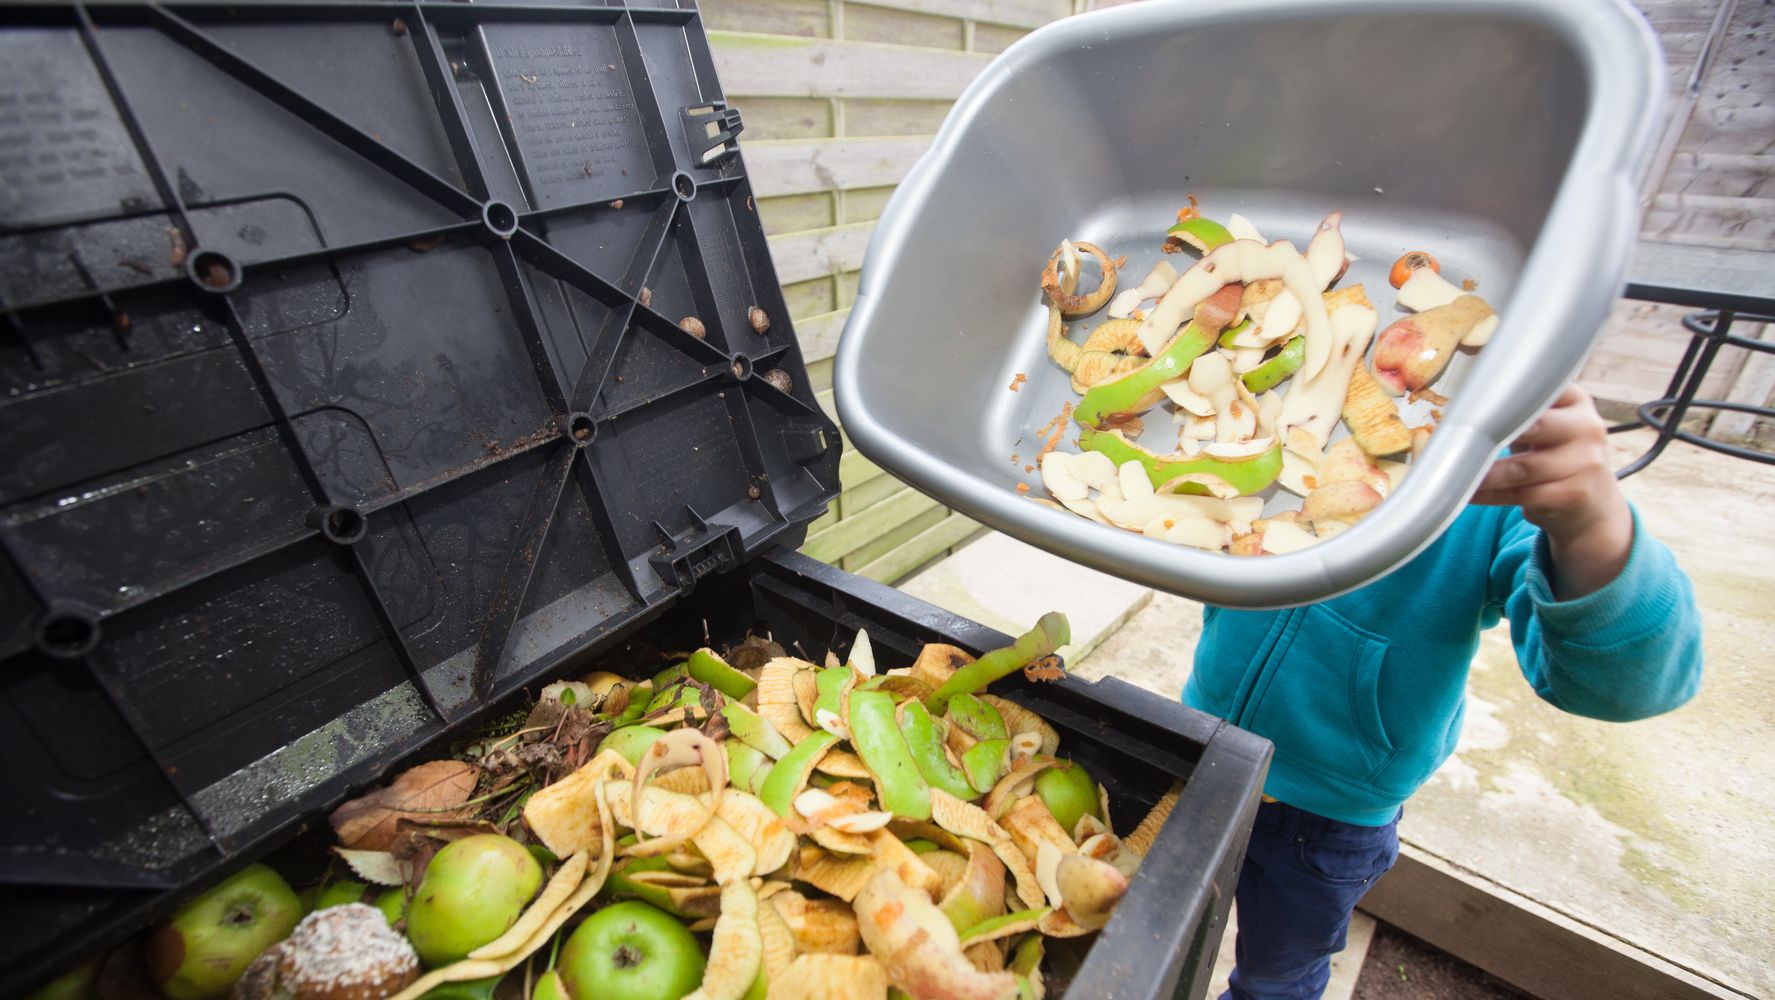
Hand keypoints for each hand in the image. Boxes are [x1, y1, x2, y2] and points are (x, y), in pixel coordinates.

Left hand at [1471, 383, 1633, 598]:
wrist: (1591, 503)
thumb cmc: (1554, 455)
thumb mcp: (1547, 425)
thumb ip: (1519, 410)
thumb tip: (1463, 403)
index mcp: (1577, 401)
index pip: (1542, 388)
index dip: (1506, 394)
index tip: (1473, 400)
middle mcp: (1587, 428)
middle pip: (1536, 426)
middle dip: (1494, 432)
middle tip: (1458, 436)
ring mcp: (1586, 463)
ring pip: (1523, 468)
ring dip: (1485, 473)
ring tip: (1455, 472)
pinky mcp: (1575, 495)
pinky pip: (1523, 495)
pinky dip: (1490, 495)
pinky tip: (1469, 493)